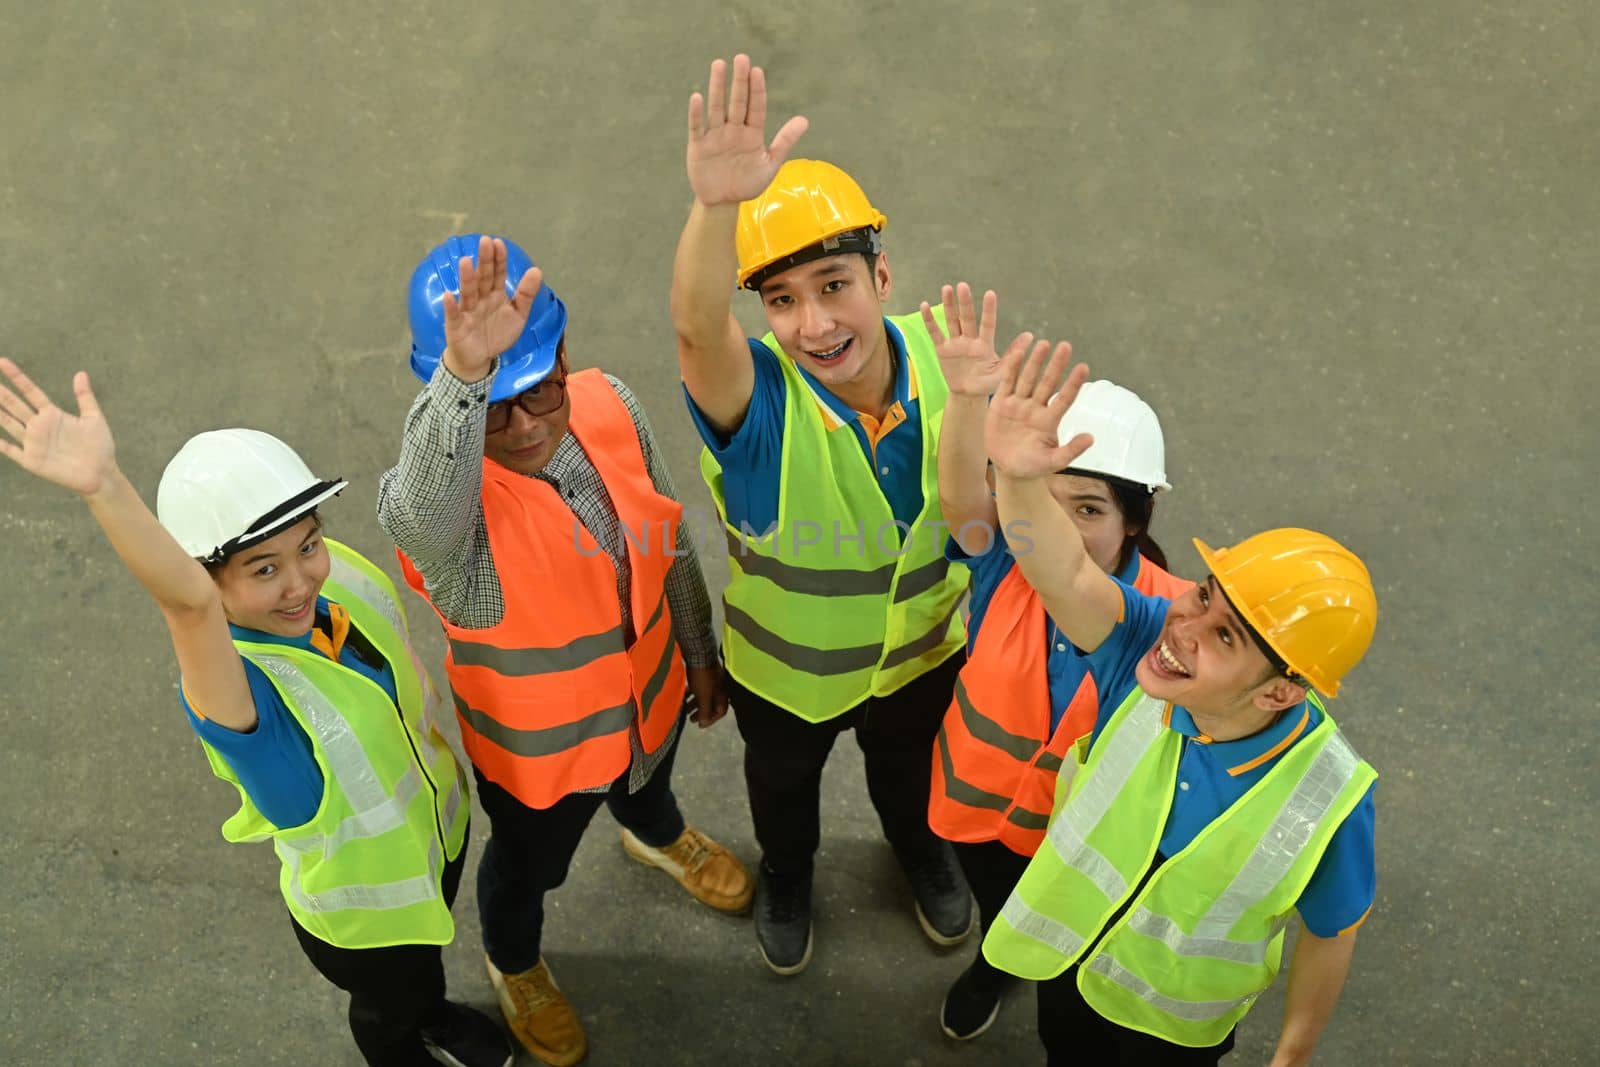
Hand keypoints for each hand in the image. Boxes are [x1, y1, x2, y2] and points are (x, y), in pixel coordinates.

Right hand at [0, 358, 117, 496]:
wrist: (101, 473)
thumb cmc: (100, 446)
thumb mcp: (94, 418)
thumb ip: (85, 397)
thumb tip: (81, 373)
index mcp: (53, 414)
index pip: (30, 392)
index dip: (17, 377)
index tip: (3, 362)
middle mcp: (39, 426)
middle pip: (15, 405)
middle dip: (2, 393)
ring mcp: (34, 443)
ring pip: (8, 423)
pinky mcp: (32, 461)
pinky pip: (10, 450)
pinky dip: (1, 444)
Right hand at [440, 235, 544, 382]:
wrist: (479, 358)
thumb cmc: (497, 333)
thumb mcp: (518, 315)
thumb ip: (526, 294)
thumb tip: (537, 270)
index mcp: (495, 295)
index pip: (497, 274)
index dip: (498, 260)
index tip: (498, 243)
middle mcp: (480, 299)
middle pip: (483, 278)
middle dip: (484, 261)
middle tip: (484, 241)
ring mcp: (467, 312)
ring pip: (468, 293)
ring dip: (467, 278)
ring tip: (466, 262)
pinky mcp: (457, 327)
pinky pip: (453, 316)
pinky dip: (450, 307)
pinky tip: (448, 296)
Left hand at [684, 663, 728, 727]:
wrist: (699, 652)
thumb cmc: (703, 677)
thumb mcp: (704, 696)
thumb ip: (705, 711)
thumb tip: (703, 724)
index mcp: (724, 693)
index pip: (721, 711)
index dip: (710, 720)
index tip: (699, 725)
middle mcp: (720, 687)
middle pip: (712, 704)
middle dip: (701, 712)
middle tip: (690, 718)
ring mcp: (712, 679)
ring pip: (704, 695)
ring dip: (695, 703)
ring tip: (684, 708)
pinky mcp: (704, 673)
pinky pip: (699, 687)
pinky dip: (692, 693)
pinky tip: (683, 694)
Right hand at [686, 54, 808, 206]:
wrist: (724, 201)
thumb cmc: (748, 182)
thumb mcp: (770, 164)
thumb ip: (785, 141)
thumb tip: (805, 120)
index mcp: (752, 133)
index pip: (756, 108)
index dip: (757, 90)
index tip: (758, 71)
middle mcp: (734, 130)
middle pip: (737, 102)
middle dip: (739, 81)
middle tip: (741, 58)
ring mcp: (716, 136)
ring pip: (717, 109)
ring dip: (718, 88)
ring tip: (719, 65)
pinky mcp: (699, 146)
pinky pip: (697, 127)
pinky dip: (697, 114)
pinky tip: (698, 97)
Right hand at [922, 283, 1004, 397]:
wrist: (969, 395)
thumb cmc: (988, 383)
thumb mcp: (1002, 372)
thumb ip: (1013, 354)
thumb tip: (1031, 335)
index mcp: (985, 344)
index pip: (987, 324)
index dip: (988, 310)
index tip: (990, 294)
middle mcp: (970, 340)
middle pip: (967, 318)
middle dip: (965, 303)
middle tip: (963, 285)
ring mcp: (956, 343)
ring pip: (952, 321)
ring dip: (949, 305)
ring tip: (947, 288)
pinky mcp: (943, 350)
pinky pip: (936, 333)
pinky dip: (929, 321)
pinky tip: (924, 306)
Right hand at [984, 335, 1092, 479]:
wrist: (1008, 469)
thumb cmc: (1033, 466)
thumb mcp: (1053, 462)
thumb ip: (1071, 450)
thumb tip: (1091, 438)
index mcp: (1050, 420)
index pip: (1065, 398)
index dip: (1074, 383)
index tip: (1084, 367)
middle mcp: (1036, 408)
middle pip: (1048, 383)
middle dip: (1056, 365)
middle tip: (1066, 346)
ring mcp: (1019, 404)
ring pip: (1028, 379)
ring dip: (1035, 361)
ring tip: (1043, 344)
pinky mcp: (1001, 404)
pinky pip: (1007, 383)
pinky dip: (1012, 368)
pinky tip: (1018, 352)